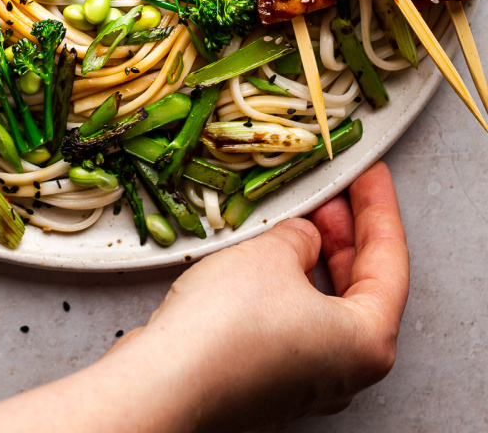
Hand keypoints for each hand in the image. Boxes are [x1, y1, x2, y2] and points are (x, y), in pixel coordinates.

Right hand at [126, 159, 408, 430]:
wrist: (166, 383)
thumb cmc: (229, 325)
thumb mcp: (274, 252)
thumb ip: (301, 236)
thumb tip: (304, 237)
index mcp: (368, 340)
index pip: (389, 259)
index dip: (377, 205)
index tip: (370, 172)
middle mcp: (346, 370)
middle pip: (362, 285)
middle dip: (346, 231)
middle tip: (333, 188)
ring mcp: (307, 381)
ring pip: (325, 306)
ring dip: (315, 257)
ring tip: (298, 216)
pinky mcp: (269, 383)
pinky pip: (294, 323)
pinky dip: (289, 285)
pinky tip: (269, 257)